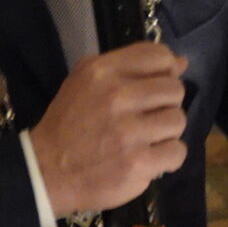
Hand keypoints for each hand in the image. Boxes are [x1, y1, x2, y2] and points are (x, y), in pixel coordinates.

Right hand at [28, 43, 188, 215]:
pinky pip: (178, 151)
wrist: (47, 170)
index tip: (157, 86)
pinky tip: (150, 158)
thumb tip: (181, 62)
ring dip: (166, 132)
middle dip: (166, 104)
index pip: (158, 56)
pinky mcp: (138, 163)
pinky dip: (167, 158)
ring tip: (147, 139)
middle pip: (174, 89)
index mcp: (103, 71)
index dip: (167, 70)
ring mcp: (129, 132)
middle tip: (148, 117)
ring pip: (178, 120)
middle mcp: (116, 96)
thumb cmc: (68, 123)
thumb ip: (131, 66)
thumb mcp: (86, 81)